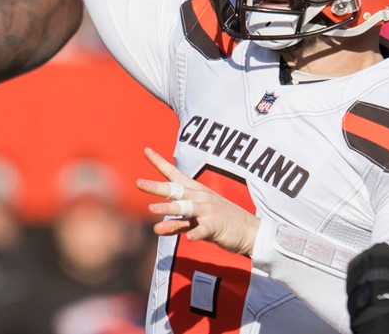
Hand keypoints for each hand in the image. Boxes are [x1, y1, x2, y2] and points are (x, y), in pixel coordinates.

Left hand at [136, 147, 258, 255]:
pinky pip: (203, 230)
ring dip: (169, 208)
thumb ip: (177, 223)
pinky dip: (196, 233)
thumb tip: (155, 228)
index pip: (174, 174)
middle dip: (156, 187)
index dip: (159, 162)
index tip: (145, 150)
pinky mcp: (215, 226)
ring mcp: (208, 211)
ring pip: (185, 208)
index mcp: (195, 192)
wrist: (250, 231)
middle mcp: (200, 198)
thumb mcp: (197, 220)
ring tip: (152, 210)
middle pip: (175, 190)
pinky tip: (189, 238)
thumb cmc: (220, 222)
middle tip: (138, 183)